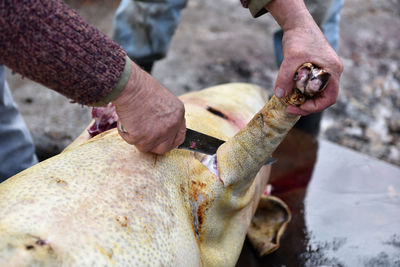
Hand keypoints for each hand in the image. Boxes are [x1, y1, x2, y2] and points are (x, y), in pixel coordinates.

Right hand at [112, 60, 185, 153]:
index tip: (161, 142)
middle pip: (165, 148)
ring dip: (137, 138)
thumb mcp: (163, 99)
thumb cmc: (141, 87)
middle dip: (153, 146)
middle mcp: (172, 126)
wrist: (129, 85)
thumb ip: (165, 116)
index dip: (169, 141)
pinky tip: (125, 119)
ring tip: (131, 122)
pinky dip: (125, 133)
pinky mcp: (142, 137)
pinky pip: (131, 141)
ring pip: (146, 147)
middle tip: (142, 138)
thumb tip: (158, 127)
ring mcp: (158, 133)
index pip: (179, 137)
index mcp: (178, 114)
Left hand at [266, 0, 342, 115]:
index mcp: (332, 71)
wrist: (298, 24)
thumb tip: (280, 95)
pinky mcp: (318, 68)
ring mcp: (326, 70)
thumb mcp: (290, 58)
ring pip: (318, 92)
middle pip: (324, 97)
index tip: (297, 107)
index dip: (314, 107)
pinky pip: (313, 85)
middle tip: (290, 107)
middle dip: (307, 105)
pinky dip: (302, 91)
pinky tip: (290, 91)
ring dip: (304, 98)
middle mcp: (332, 72)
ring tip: (289, 100)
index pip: (329, 98)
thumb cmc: (299, 38)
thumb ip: (285, 77)